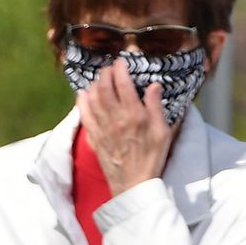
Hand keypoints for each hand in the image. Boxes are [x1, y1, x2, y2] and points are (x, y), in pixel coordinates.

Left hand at [77, 57, 173, 197]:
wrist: (134, 183)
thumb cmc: (152, 157)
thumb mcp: (163, 132)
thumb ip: (156, 107)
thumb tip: (153, 85)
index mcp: (135, 115)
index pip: (123, 84)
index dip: (119, 70)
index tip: (120, 62)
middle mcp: (116, 118)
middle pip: (105, 88)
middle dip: (105, 74)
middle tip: (108, 68)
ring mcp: (102, 127)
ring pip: (93, 98)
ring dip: (94, 84)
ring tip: (98, 78)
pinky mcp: (94, 136)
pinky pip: (84, 114)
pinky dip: (82, 101)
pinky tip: (83, 94)